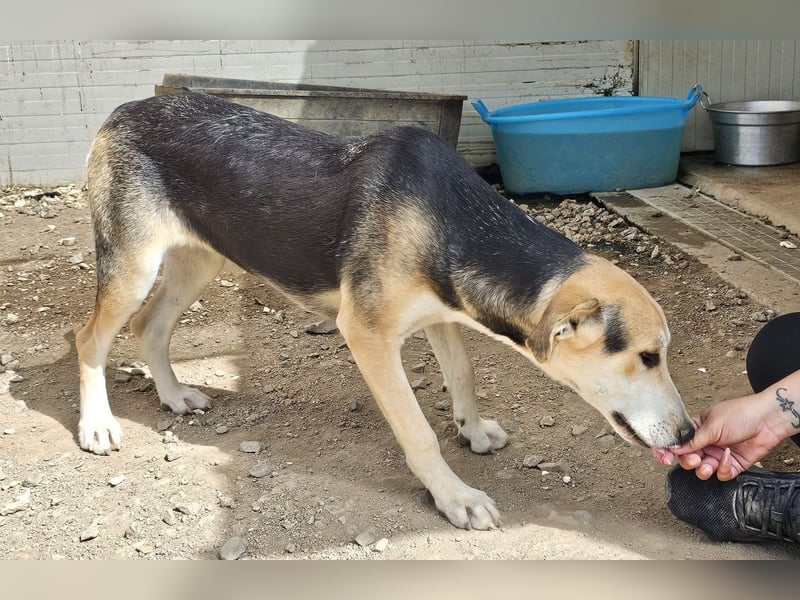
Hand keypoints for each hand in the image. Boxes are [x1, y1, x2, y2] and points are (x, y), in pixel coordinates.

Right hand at [652, 391, 787, 480]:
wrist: (767, 421)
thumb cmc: (740, 414)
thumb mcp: (712, 425)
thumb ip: (693, 441)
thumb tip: (674, 450)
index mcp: (696, 429)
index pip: (676, 442)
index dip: (667, 450)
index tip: (663, 457)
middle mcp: (705, 443)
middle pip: (687, 459)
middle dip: (688, 461)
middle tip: (693, 459)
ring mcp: (718, 454)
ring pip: (702, 470)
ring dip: (703, 469)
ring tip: (708, 464)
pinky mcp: (731, 464)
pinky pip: (720, 474)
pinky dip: (722, 469)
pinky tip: (728, 456)